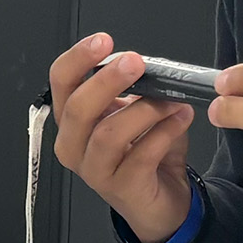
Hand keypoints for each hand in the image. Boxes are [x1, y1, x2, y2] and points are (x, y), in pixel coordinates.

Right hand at [47, 34, 195, 242]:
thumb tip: (145, 65)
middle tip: (135, 62)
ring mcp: (94, 171)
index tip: (103, 41)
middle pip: (77, 108)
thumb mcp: (134, 113)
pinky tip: (182, 119)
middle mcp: (74, 145)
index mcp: (73, 120)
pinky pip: (140, 155)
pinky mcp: (121, 189)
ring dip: (144, 110)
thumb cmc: (144, 152)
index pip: (61, 83)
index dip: (78, 59)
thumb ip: (134, 89)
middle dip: (107, 80)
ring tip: (172, 100)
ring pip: (108, 133)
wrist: (162, 201)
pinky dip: (164, 132)